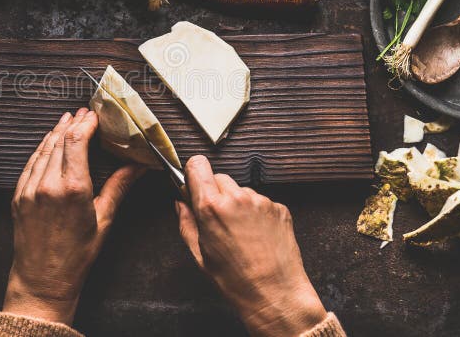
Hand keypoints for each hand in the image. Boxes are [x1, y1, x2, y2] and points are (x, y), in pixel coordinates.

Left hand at [3, 108, 143, 325]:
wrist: (43, 280)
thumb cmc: (77, 255)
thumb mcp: (104, 220)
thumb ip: (119, 187)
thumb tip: (139, 165)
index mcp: (73, 190)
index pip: (76, 141)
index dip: (85, 123)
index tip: (95, 116)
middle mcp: (48, 185)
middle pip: (59, 140)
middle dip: (73, 123)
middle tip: (84, 113)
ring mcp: (29, 190)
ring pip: (43, 149)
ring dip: (56, 132)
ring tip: (67, 120)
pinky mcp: (18, 196)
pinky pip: (30, 164)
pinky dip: (41, 149)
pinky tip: (49, 142)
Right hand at [176, 155, 325, 336]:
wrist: (275, 295)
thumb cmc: (236, 281)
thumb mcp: (200, 255)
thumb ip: (186, 223)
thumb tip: (180, 204)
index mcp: (211, 208)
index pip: (197, 165)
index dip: (193, 174)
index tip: (194, 187)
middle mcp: (236, 198)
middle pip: (218, 177)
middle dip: (214, 193)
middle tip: (216, 218)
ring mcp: (260, 201)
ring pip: (240, 190)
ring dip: (236, 203)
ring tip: (240, 233)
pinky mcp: (279, 208)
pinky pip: (260, 201)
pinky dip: (255, 213)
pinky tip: (256, 236)